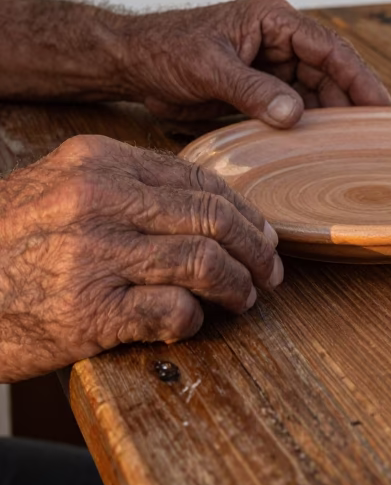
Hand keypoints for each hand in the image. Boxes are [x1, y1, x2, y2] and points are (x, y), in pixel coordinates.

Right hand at [0, 134, 282, 382]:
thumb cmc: (5, 243)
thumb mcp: (55, 189)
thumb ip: (120, 187)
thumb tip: (196, 204)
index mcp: (96, 162)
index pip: (195, 178)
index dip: (241, 207)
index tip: (260, 230)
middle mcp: (99, 200)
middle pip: (210, 216)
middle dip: (255, 246)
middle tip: (269, 269)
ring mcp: (95, 254)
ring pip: (204, 261)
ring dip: (238, 285)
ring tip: (244, 298)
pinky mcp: (90, 311)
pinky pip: (172, 311)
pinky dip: (194, 320)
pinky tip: (192, 323)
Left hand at [120, 0, 390, 126]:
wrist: (133, 62)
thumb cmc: (166, 50)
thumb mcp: (209, 68)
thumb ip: (252, 90)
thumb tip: (295, 114)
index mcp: (273, 19)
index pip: (328, 47)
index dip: (358, 76)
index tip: (381, 105)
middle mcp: (278, 39)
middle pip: (328, 71)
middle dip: (349, 101)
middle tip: (374, 136)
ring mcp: (270, 64)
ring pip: (314, 91)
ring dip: (329, 116)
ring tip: (353, 146)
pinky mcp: (258, 87)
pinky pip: (292, 105)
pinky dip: (306, 124)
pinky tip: (320, 146)